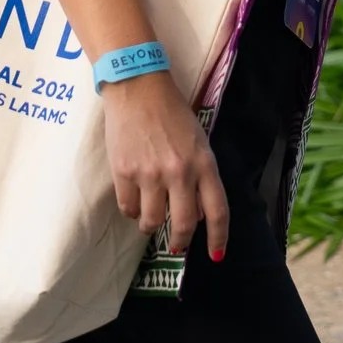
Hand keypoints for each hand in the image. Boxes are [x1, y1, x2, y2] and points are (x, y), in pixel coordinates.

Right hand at [100, 71, 229, 262]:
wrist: (138, 87)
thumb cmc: (172, 113)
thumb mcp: (198, 142)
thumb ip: (201, 177)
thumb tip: (196, 215)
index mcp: (204, 163)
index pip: (217, 211)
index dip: (218, 239)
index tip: (216, 255)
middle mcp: (180, 172)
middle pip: (183, 225)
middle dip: (180, 240)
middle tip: (176, 243)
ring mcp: (150, 174)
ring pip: (150, 222)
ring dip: (150, 224)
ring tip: (150, 214)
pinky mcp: (124, 172)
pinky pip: (128, 208)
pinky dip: (132, 209)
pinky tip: (135, 197)